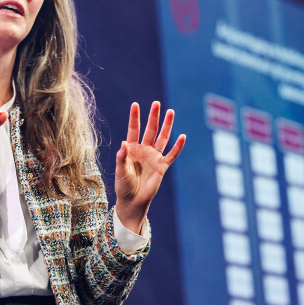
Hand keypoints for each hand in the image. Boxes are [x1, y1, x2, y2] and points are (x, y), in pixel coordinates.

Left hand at [114, 101, 185, 232]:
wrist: (132, 201)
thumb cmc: (123, 186)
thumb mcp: (120, 171)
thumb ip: (122, 157)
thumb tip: (124, 142)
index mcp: (131, 149)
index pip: (134, 130)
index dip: (134, 118)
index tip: (135, 104)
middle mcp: (143, 150)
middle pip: (150, 130)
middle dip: (153, 117)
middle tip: (156, 104)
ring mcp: (154, 157)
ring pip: (162, 138)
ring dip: (167, 126)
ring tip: (171, 112)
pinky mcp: (162, 166)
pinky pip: (171, 155)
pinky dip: (177, 146)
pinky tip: (182, 136)